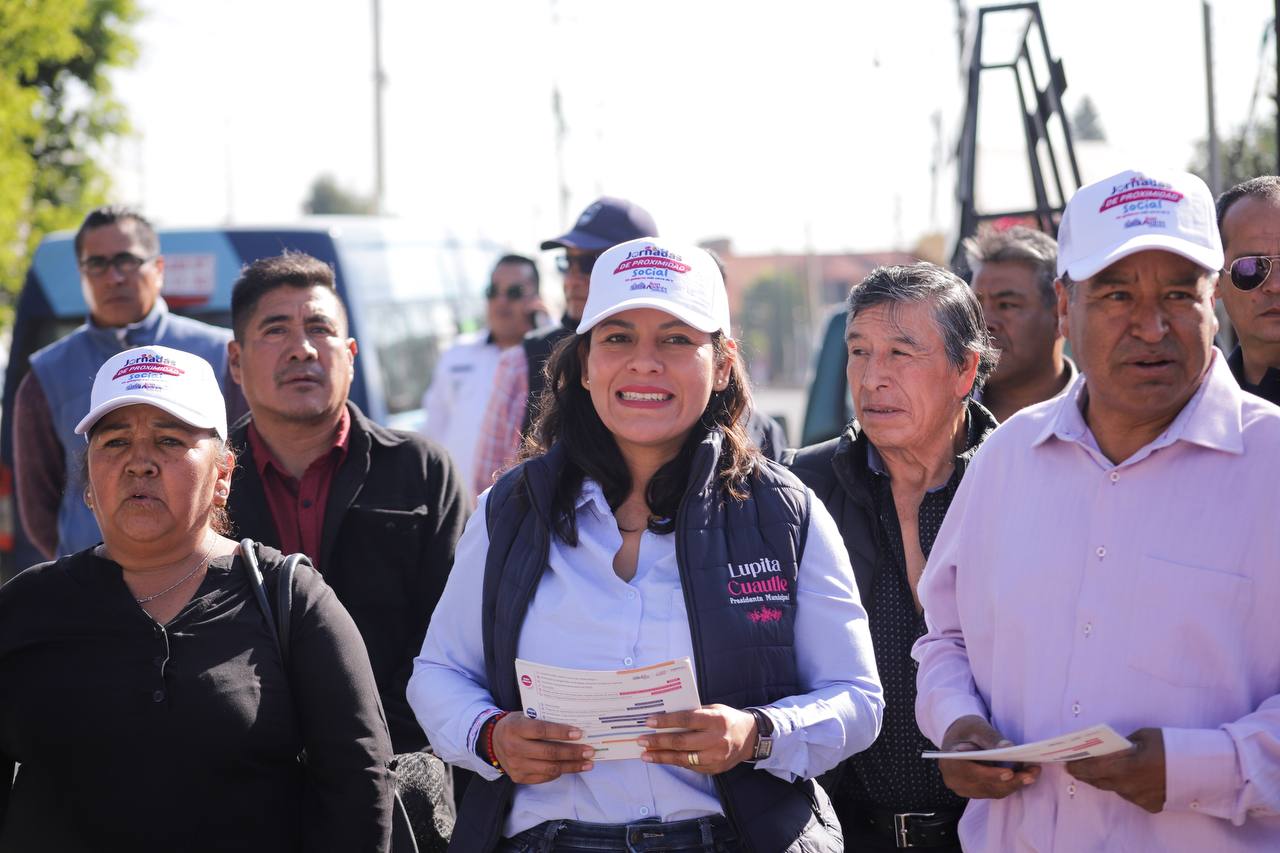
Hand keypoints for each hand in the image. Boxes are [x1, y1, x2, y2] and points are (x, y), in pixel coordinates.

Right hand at [490, 714, 593, 784]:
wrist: (492, 742)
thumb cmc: (515, 725)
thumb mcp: (524, 716)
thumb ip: (543, 720)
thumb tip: (573, 726)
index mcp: (516, 728)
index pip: (542, 731)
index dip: (561, 732)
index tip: (579, 733)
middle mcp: (514, 748)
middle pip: (549, 752)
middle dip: (572, 753)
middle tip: (590, 751)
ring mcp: (516, 765)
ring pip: (549, 768)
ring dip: (571, 766)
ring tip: (587, 763)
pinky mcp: (519, 778)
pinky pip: (544, 777)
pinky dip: (559, 772)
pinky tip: (571, 768)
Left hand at [638, 704, 757, 774]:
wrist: (750, 738)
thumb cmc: (727, 719)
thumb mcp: (713, 709)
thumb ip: (694, 714)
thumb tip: (665, 716)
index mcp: (716, 720)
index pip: (687, 720)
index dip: (666, 721)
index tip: (649, 721)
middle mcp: (717, 739)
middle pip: (682, 742)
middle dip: (659, 742)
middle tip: (642, 740)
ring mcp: (716, 757)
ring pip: (683, 759)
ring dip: (661, 757)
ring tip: (646, 755)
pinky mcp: (714, 768)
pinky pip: (690, 766)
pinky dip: (674, 762)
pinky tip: (661, 759)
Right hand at [936, 715, 1039, 798]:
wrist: (958, 738)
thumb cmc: (966, 730)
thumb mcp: (977, 728)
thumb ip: (991, 738)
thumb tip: (1010, 747)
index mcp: (949, 762)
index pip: (971, 772)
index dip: (991, 774)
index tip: (1009, 772)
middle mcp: (954, 780)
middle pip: (986, 785)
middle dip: (1011, 780)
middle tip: (1033, 772)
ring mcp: (964, 789)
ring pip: (993, 791)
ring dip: (1015, 784)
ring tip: (1033, 773)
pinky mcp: (975, 792)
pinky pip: (995, 792)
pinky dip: (1010, 785)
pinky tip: (1024, 776)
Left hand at [1066, 728, 1164, 812]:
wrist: (1201, 768)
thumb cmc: (1170, 746)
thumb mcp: (1143, 736)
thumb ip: (1122, 745)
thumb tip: (1110, 748)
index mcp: (1124, 766)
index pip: (1091, 768)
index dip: (1076, 766)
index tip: (1066, 763)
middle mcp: (1129, 786)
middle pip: (1099, 781)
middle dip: (1086, 774)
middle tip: (1076, 767)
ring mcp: (1139, 798)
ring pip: (1115, 789)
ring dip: (1107, 780)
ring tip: (1100, 771)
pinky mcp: (1150, 806)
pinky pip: (1131, 795)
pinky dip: (1127, 786)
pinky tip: (1129, 778)